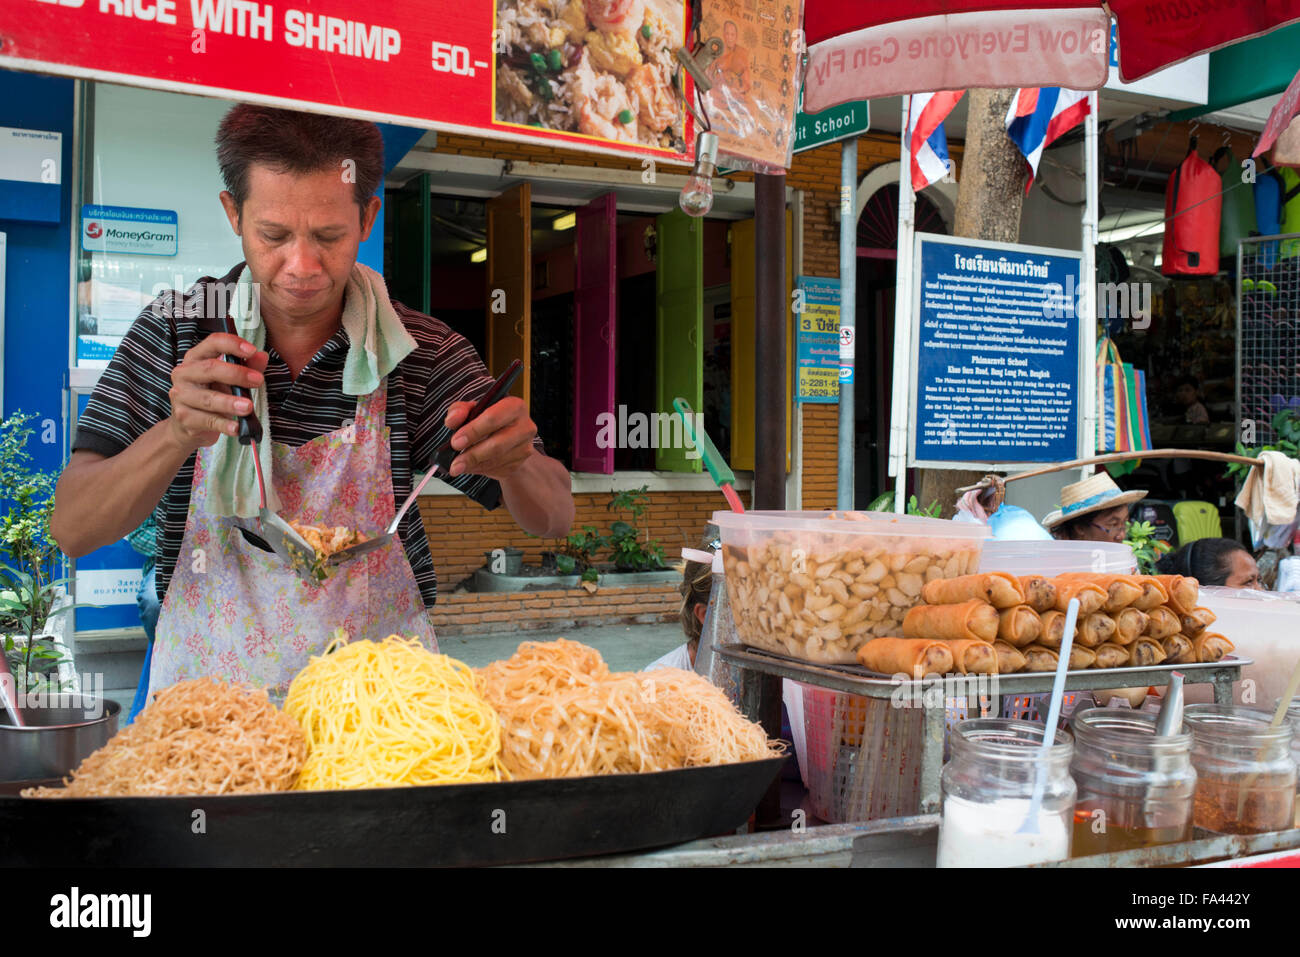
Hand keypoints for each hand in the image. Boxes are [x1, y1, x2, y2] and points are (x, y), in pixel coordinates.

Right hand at [167, 332, 268, 452]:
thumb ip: (247, 367)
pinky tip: (237, 427)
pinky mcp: (184, 417)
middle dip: (236, 374)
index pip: (212, 343)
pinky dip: (224, 424)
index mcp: (196, 358)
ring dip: (230, 402)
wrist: (188, 424)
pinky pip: (207, 420)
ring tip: (248, 407)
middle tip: (258, 380)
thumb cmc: (212, 395)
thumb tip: (262, 356)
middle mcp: (184, 373)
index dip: (232, 344)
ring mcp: (181, 396)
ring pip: (208, 398)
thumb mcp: (230, 379)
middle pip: (210, 369)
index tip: (252, 350)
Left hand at [443, 395, 536, 479]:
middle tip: (455, 462)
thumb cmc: (488, 420)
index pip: (493, 418)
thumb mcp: (472, 409)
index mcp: (513, 406)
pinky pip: (497, 469)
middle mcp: (524, 426)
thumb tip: (452, 421)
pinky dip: (480, 469)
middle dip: (472, 454)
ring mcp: (525, 446)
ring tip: (458, 466)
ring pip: (496, 460)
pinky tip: (471, 466)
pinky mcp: (520, 462)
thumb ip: (459, 411)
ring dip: (474, 465)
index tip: (455, 442)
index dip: (473, 431)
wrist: (507, 438)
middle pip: (497, 444)